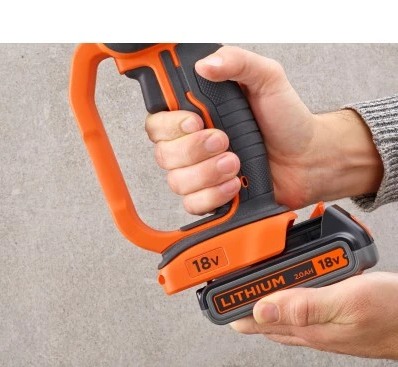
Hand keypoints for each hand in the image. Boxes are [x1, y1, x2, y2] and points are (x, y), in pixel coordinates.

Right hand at [145, 46, 382, 213]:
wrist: (307, 159)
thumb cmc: (288, 121)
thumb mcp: (267, 79)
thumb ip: (237, 62)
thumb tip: (205, 64)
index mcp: (198, 116)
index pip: (158, 123)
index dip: (170, 126)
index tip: (197, 122)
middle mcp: (194, 146)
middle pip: (163, 155)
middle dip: (195, 151)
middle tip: (225, 141)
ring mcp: (201, 173)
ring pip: (177, 182)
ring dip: (207, 174)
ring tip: (236, 163)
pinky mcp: (211, 196)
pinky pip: (192, 204)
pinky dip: (213, 196)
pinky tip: (234, 186)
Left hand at [230, 272, 397, 358]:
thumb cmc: (391, 314)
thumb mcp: (346, 302)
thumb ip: (303, 306)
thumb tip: (262, 309)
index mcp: (304, 326)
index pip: (253, 321)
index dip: (231, 305)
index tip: (216, 290)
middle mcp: (305, 328)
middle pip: (259, 315)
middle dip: (240, 297)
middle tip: (228, 277)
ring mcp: (315, 323)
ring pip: (274, 310)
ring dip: (259, 294)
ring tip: (247, 276)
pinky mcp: (325, 315)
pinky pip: (293, 305)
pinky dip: (282, 291)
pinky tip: (285, 280)